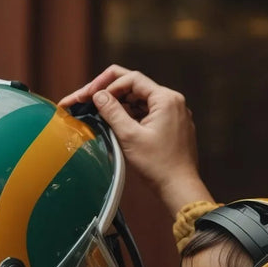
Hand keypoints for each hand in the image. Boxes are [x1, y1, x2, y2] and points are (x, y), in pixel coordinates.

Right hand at [60, 65, 212, 215]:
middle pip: (135, 86)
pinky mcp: (171, 125)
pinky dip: (130, 114)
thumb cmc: (158, 165)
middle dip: (110, 91)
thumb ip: (112, 112)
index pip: (132, 79)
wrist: (179, 187)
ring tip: (98, 111)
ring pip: (140, 99)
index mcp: (166, 99)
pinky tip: (116, 121)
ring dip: (119, 103)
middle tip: (88, 98)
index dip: (107, 84)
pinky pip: (147, 111)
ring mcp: (173, 113)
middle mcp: (172, 101)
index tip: (91, 96)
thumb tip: (98, 95)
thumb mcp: (129, 136)